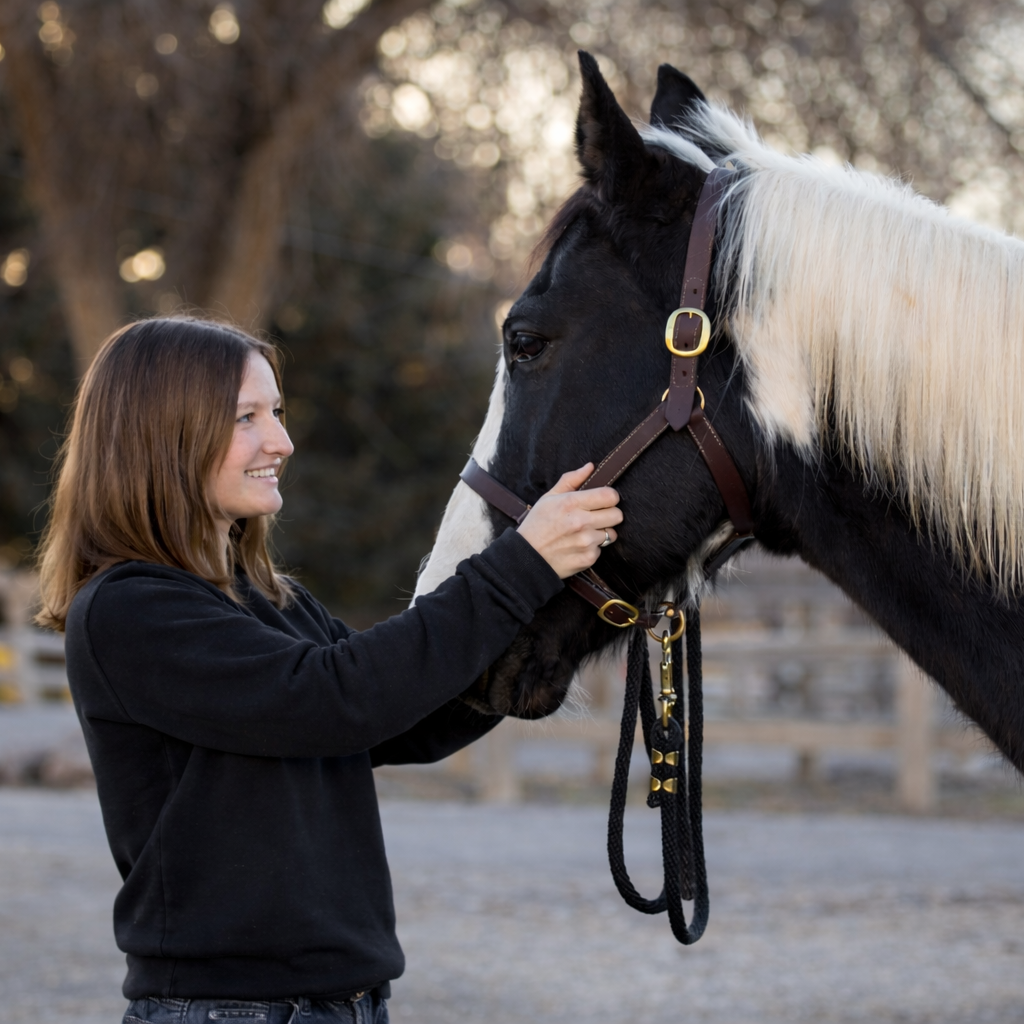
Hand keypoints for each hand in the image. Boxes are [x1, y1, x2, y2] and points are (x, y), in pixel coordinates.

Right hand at [517, 464, 622, 578]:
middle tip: (596, 517)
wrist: (527, 558)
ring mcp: (586, 542)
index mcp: (571, 503)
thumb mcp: (548, 498)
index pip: (610, 496)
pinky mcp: (588, 558)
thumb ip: (571, 480)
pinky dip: (592, 548)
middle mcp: (581, 522)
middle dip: (609, 514)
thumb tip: (591, 467)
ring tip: (583, 533)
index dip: (610, 497)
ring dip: (601, 533)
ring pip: (611, 533)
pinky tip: (578, 546)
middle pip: (617, 515)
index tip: (603, 500)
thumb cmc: (536, 525)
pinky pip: (601, 549)